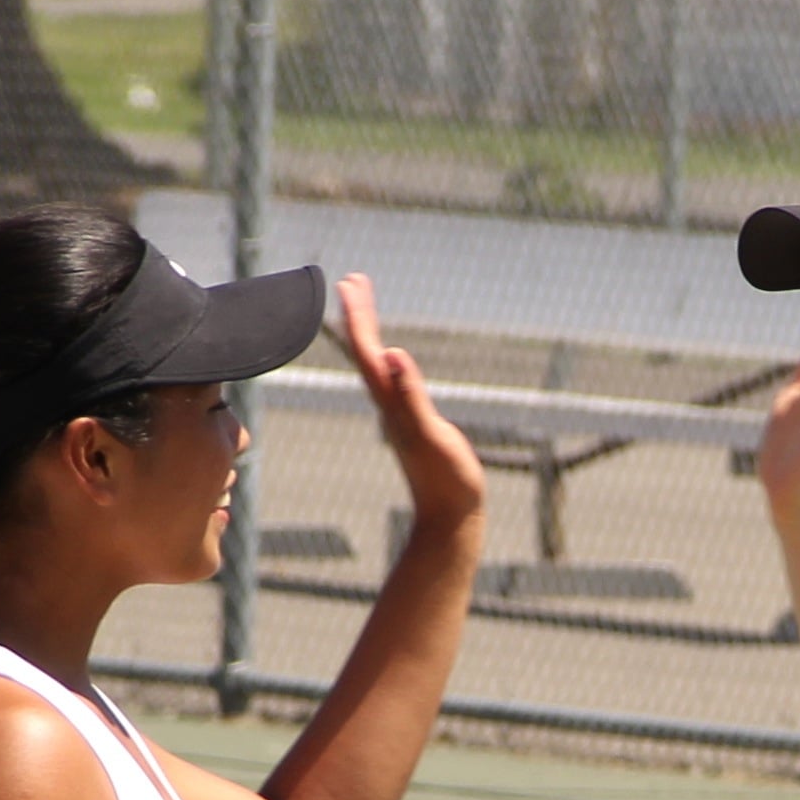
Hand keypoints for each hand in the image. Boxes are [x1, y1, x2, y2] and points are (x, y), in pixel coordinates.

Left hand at [337, 272, 485, 535]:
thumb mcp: (431, 434)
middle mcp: (390, 407)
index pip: (368, 352)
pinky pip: (393, 384)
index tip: (349, 282)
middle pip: (367, 354)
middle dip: (359, 316)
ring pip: (377, 367)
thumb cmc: (446, 481)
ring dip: (369, 335)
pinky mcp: (413, 427)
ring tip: (365, 309)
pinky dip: (387, 362)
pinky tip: (392, 360)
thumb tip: (391, 356)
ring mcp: (400, 417)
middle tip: (353, 281)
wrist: (450, 519)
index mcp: (392, 404)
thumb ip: (410, 396)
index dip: (358, 316)